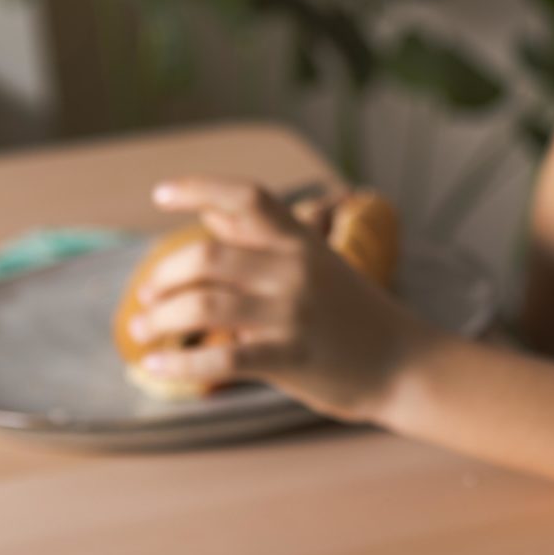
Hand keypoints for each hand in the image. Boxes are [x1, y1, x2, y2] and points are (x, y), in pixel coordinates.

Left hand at [126, 177, 430, 421]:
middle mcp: (295, 270)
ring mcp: (293, 313)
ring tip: (145, 331)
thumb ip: (263, 240)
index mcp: (302, 242)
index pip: (247, 197)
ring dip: (160, 320)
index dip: (198, 188)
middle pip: (205, 258)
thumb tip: (211, 212)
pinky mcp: (291, 357)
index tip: (160, 195)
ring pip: (203, 307)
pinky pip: (221, 359)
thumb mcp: (319, 264)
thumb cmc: (357, 317)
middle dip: (162, 278)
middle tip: (147, 297)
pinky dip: (180, 364)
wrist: (408, 366)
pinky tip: (157, 366)